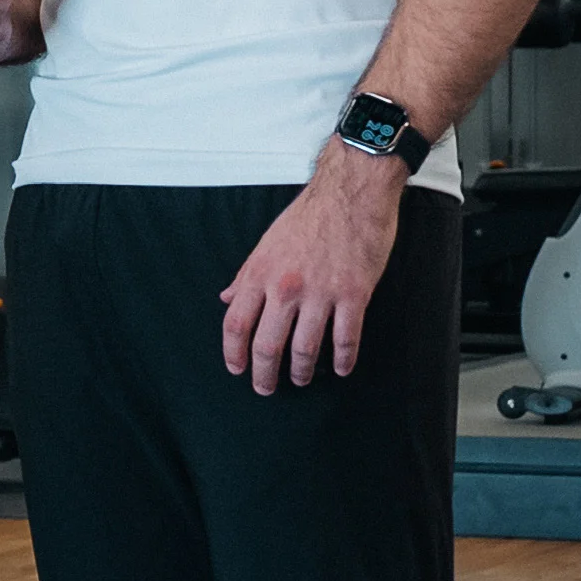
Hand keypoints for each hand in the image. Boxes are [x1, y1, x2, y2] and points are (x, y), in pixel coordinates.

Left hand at [220, 141, 408, 392]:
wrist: (351, 192)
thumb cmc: (308, 216)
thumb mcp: (267, 243)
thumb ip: (246, 275)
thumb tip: (227, 298)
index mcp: (260, 274)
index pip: (236, 324)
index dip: (233, 354)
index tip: (237, 369)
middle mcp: (285, 288)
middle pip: (267, 345)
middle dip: (264, 374)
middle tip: (266, 388)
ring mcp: (320, 293)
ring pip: (306, 349)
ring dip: (302, 371)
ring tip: (301, 380)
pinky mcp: (353, 294)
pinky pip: (346, 338)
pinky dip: (343, 360)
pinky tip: (340, 369)